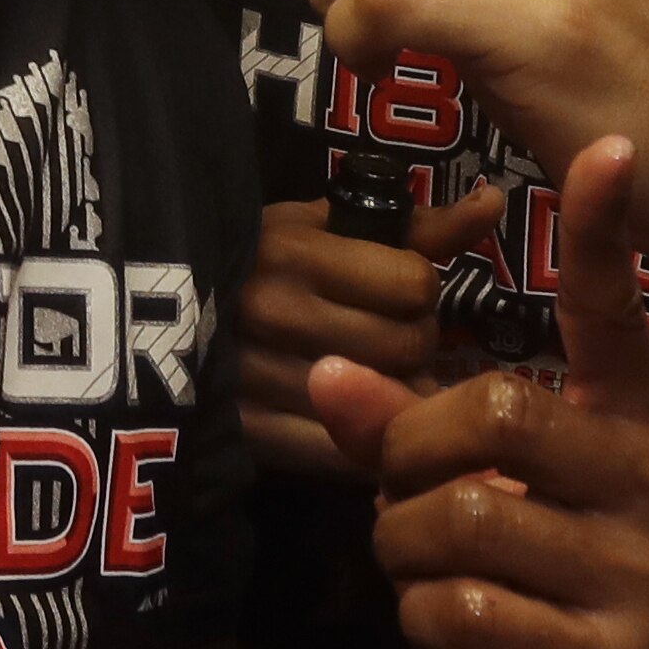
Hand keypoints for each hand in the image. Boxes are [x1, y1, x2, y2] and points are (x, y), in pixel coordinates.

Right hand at [238, 186, 503, 478]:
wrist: (152, 319)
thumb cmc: (254, 263)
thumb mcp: (319, 227)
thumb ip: (413, 226)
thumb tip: (496, 198)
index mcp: (291, 248)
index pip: (415, 281)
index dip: (417, 288)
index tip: (393, 292)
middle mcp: (275, 309)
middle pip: (408, 342)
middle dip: (413, 342)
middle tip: (388, 340)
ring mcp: (260, 375)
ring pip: (385, 398)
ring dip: (392, 392)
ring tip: (371, 378)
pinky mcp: (252, 432)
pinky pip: (347, 450)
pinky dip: (362, 439)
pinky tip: (355, 421)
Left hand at [308, 138, 648, 648]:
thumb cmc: (508, 578)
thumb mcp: (453, 481)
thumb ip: (395, 421)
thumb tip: (325, 370)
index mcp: (628, 422)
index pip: (612, 315)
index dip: (604, 232)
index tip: (611, 145)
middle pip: (493, 410)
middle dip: (404, 455)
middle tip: (402, 496)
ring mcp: (646, 577)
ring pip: (461, 514)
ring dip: (403, 548)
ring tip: (429, 572)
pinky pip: (464, 607)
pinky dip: (425, 622)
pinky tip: (460, 637)